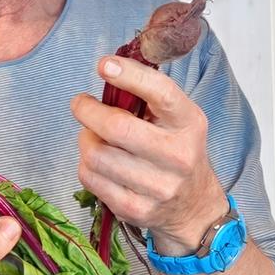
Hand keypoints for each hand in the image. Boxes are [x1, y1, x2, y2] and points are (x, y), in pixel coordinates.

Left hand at [71, 58, 226, 255]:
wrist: (193, 206)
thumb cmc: (177, 151)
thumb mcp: (178, 119)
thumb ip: (149, 97)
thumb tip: (108, 71)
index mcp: (189, 124)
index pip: (161, 93)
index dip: (130, 76)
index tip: (104, 64)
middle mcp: (178, 156)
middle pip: (117, 127)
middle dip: (88, 111)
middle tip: (81, 105)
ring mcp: (157, 186)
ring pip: (96, 155)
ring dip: (85, 140)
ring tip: (93, 137)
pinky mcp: (135, 209)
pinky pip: (91, 179)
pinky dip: (86, 165)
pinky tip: (98, 162)